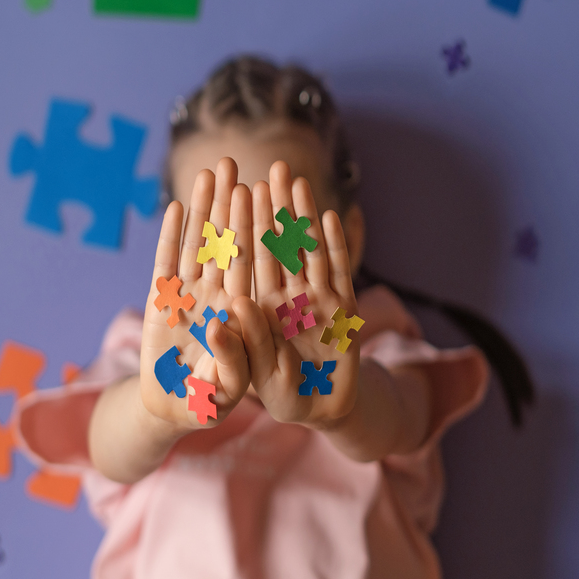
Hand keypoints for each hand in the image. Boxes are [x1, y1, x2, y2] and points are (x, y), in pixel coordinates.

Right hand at [139, 158, 252, 429]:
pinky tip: (178, 207)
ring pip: (199, 243)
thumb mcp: (225, 389)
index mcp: (242, 313)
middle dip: (230, 202)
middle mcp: (218, 296)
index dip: (256, 227)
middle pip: (227, 240)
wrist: (176, 409)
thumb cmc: (209, 402)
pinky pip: (167, 263)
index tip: (262, 193)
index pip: (252, 263)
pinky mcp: (161, 301)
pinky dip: (171, 236)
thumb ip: (231, 361)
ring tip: (209, 170)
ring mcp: (189, 295)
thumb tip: (224, 325)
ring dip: (204, 207)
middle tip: (233, 161)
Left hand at [234, 161, 359, 427]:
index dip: (243, 226)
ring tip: (296, 179)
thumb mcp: (247, 381)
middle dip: (272, 206)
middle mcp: (281, 299)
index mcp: (251, 311)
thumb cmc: (273, 399)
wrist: (318, 413)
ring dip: (301, 215)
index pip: (245, 262)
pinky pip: (338, 273)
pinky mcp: (342, 312)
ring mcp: (312, 302)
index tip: (239, 190)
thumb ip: (243, 345)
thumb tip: (236, 306)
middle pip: (275, 244)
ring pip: (305, 250)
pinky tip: (332, 216)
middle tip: (270, 165)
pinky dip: (336, 246)